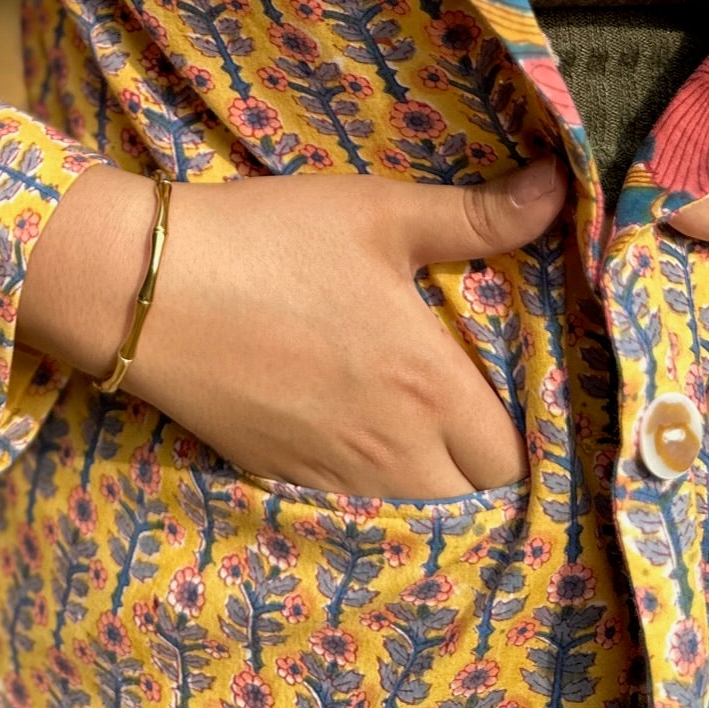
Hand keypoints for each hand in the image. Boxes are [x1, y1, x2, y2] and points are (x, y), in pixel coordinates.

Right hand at [18, 158, 566, 501]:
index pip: (517, 458)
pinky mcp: (282, 479)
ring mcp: (333, 474)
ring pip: (417, 516)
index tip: (519, 397)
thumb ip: (475, 215)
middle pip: (475, 502)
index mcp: (428, 385)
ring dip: (434, 487)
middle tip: (475, 414)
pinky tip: (357, 440)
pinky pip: (354, 513)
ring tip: (423, 431)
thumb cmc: (270, 240)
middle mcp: (391, 449)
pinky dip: (373, 493)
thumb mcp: (377, 211)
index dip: (530, 435)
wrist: (148, 288)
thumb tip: (560, 191)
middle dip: (487, 469)